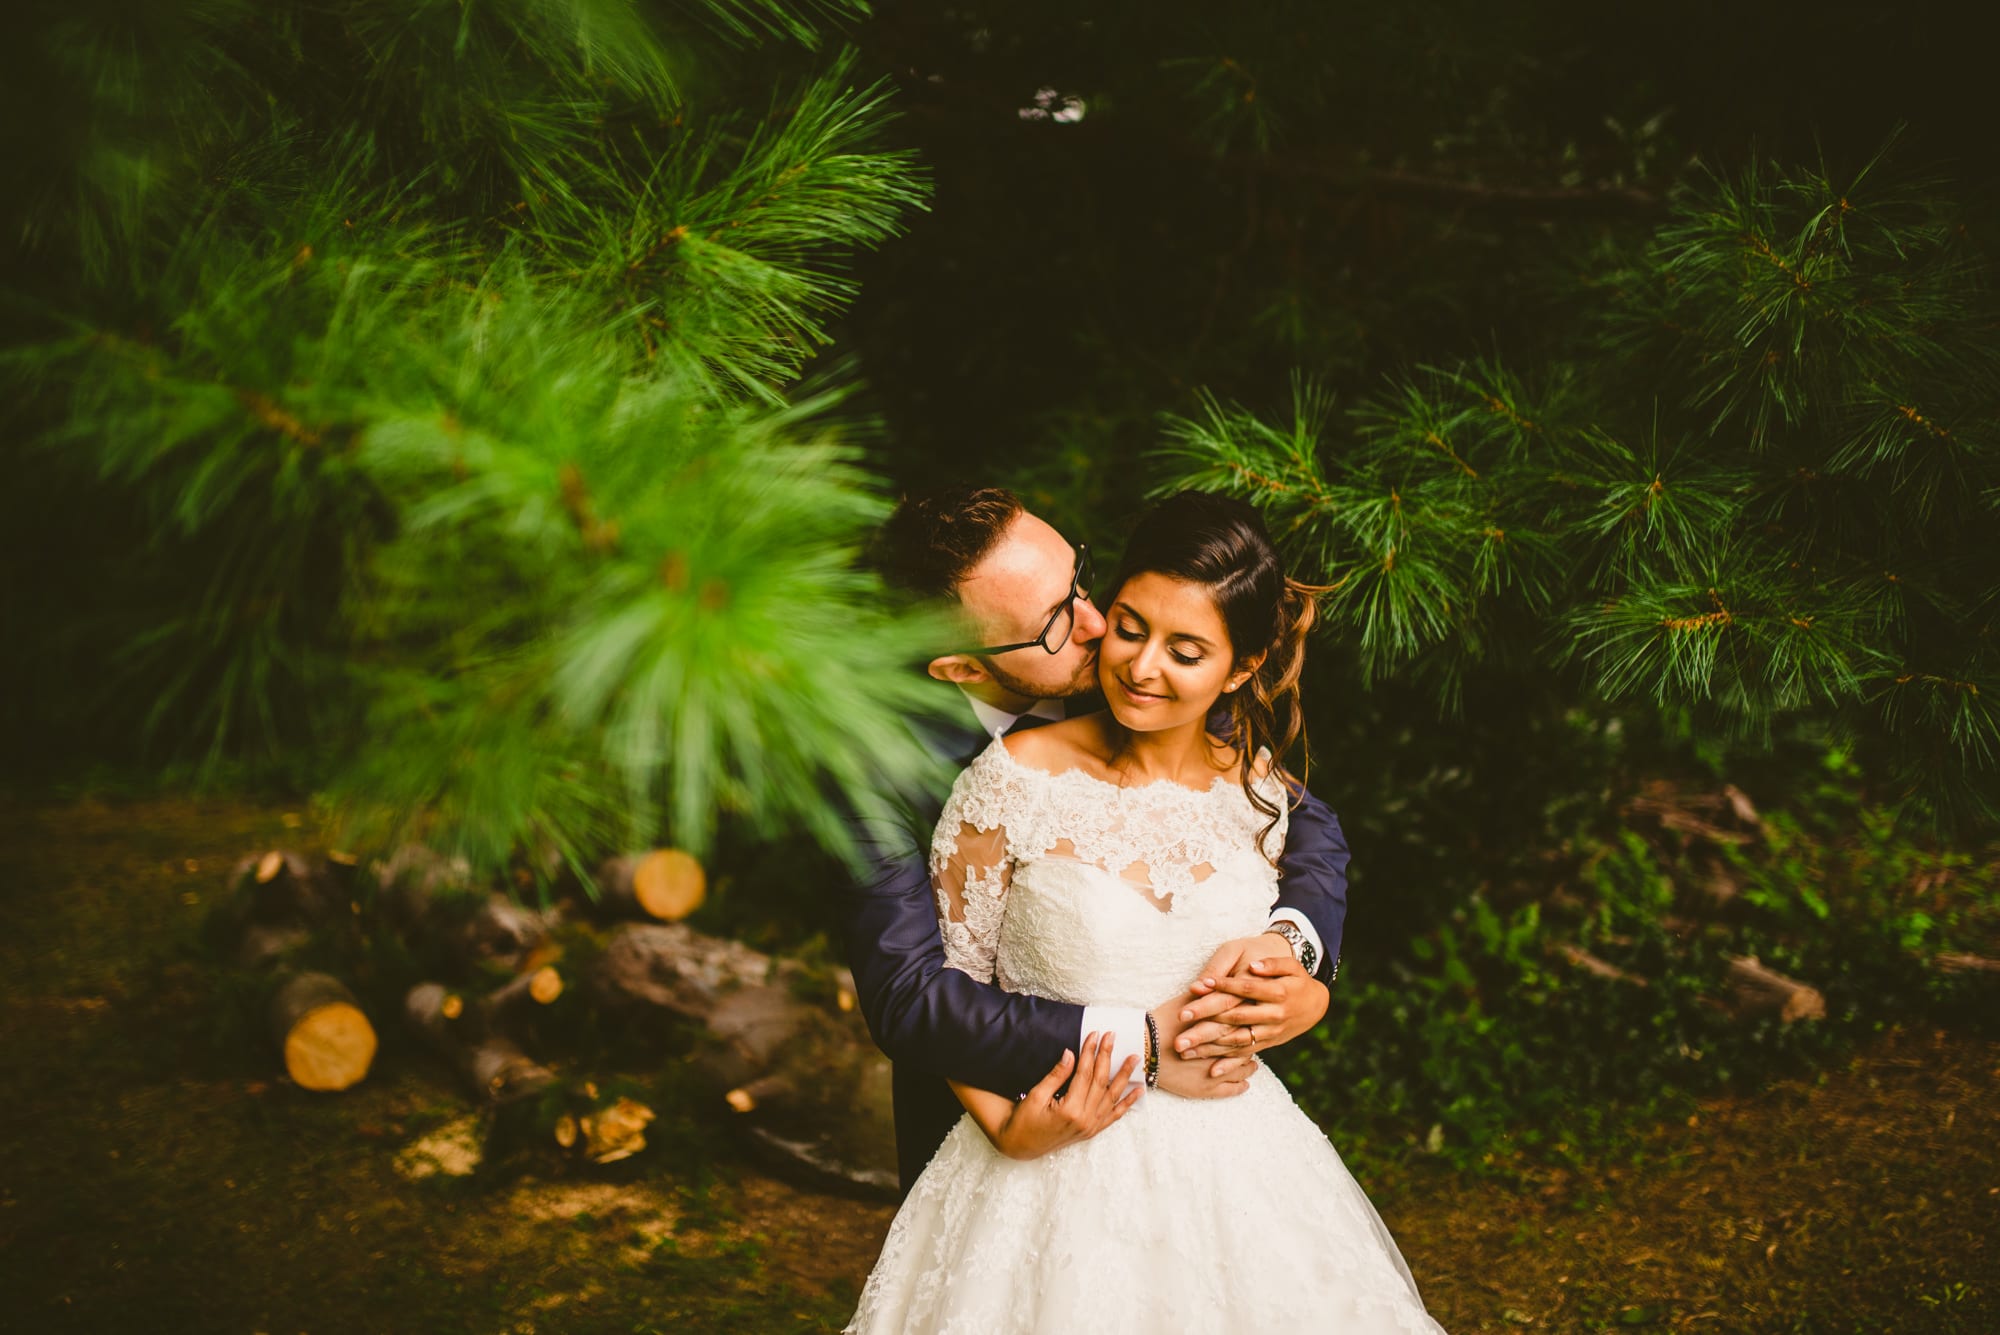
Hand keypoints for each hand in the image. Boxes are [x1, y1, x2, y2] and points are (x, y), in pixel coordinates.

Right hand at [993, 1032, 1141, 1159]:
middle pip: (1100, 1082)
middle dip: (1107, 1057)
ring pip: (1112, 1097)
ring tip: (1134, 1059)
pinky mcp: (1092, 1131)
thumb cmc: (1025, 1120)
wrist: (1021, 1145)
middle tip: (1112, 1037)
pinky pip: (1114, 1115)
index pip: (1084, 1074)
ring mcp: (1090, 1127)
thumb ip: (1056, 1076)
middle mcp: (1084, 1120)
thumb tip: (1070, 1054)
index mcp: (1070, 1110)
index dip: (1090, 1053)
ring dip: (1124, 1076)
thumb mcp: (1036, 1096)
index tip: (1094, 1035)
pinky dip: (1127, 1103)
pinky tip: (1138, 1091)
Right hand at [1147, 996, 1257, 1098]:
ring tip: (1252, 1065)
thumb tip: (1221, 985)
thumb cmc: (1161, 1022)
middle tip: (1256, 1046)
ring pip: (1241, 1070)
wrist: (1143, 1046)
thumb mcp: (1186, 1003)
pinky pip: (1231, 1089)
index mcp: (1219, 1026)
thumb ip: (1206, 995)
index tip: (1255, 1026)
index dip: (1251, 1026)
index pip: (1244, 1026)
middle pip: (1245, 1047)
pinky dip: (1240, 1086)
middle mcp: (1222, 1050)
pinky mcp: (1206, 1088)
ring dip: (1248, 1066)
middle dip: (1251, 1046)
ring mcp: (1215, 1071)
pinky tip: (1245, 1084)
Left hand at [1174, 941, 1328, 1059]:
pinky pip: (1245, 1054)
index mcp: (1278, 992)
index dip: (1222, 986)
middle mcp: (1274, 1015)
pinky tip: (1210, 1070)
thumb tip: (1253, 967)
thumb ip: (1273, 964)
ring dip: (1210, 1045)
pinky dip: (1228, 1064)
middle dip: (1206, 1020)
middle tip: (1181, 1020)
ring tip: (1185, 1048)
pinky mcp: (1267, 1044)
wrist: (1315, 1005)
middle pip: (1235, 1018)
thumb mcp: (1291, 965)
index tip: (1197, 986)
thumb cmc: (1296, 979)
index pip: (1246, 989)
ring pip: (1236, 1040)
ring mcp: (1270, 1032)